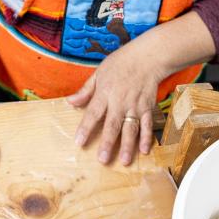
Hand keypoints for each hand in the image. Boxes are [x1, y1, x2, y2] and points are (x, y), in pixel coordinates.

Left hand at [66, 48, 162, 165]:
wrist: (148, 57)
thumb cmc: (121, 63)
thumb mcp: (99, 72)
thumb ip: (86, 90)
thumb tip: (70, 102)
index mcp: (105, 92)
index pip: (93, 113)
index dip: (85, 128)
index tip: (79, 142)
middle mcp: (120, 101)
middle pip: (112, 125)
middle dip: (107, 143)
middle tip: (103, 160)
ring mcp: (135, 106)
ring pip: (131, 129)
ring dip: (127, 145)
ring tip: (124, 161)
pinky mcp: (147, 107)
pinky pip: (147, 125)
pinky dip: (146, 138)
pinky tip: (144, 150)